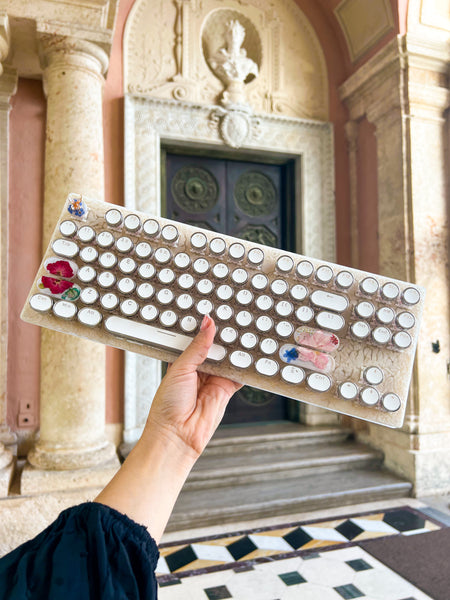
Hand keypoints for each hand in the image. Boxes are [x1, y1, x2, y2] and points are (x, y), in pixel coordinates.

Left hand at [144, 314, 241, 457]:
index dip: (206, 327)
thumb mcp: (180, 368)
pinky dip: (245, 367)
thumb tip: (207, 324)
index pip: (198, 338)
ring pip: (228, 358)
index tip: (215, 312)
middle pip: (216, 347)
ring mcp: (213, 379)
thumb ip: (197, 346)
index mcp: (183, 360)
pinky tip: (248, 356)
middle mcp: (199, 368)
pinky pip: (239, 374)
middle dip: (223, 336)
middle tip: (233, 320)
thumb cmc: (167, 407)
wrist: (177, 435)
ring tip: (242, 334)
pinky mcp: (226, 390)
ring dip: (235, 350)